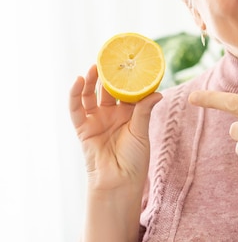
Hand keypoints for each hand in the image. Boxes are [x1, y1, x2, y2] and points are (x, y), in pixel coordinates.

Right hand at [69, 65, 161, 191]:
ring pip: (91, 95)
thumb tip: (157, 92)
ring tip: (95, 66)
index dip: (127, 78)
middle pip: (108, 90)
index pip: (127, 91)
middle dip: (109, 75)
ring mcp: (96, 120)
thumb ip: (144, 110)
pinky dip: (75, 94)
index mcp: (129, 114)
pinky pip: (76, 109)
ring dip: (91, 80)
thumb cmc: (135, 159)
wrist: (120, 182)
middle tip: (111, 59)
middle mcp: (111, 115)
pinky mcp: (83, 128)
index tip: (131, 62)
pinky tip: (78, 80)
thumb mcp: (142, 131)